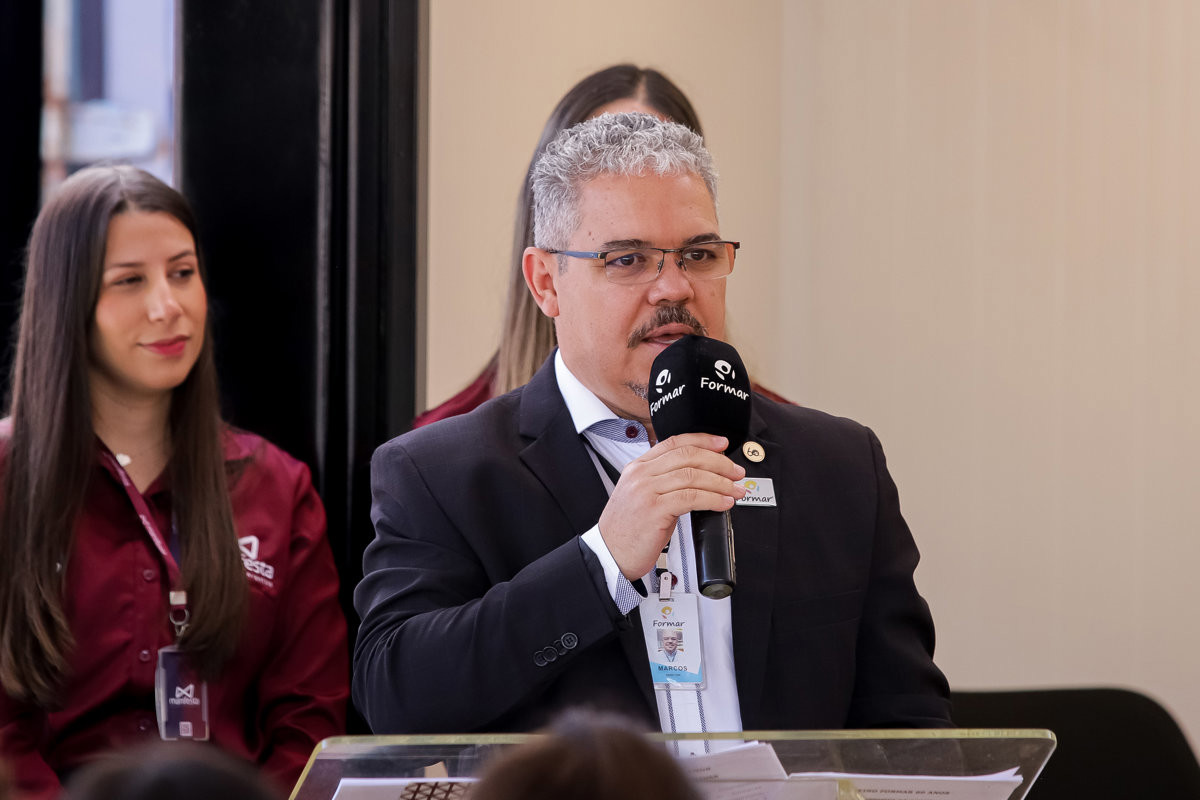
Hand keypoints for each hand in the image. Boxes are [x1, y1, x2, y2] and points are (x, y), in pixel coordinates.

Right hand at [597, 433, 746, 578]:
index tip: (722, 444)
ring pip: (693, 476)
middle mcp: (641, 475)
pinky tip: (724, 503)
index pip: (675, 443)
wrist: (610, 554)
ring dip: (721, 482)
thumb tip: (700, 477)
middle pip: (688, 456)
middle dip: (719, 462)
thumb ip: (663, 481)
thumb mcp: (641, 496)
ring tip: (736, 489)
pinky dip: (713, 499)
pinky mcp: (655, 510)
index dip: (703, 440)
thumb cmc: (627, 530)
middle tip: (736, 471)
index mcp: (638, 467)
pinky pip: (692, 498)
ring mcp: (647, 491)